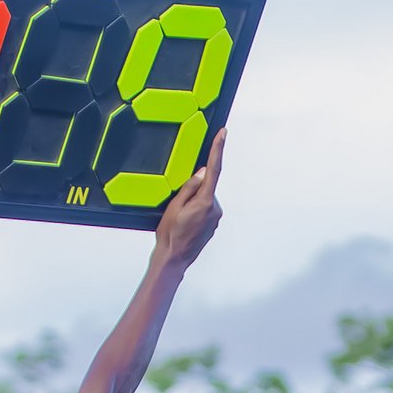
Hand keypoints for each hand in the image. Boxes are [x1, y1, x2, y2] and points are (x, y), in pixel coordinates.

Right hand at [153, 127, 225, 269]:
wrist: (174, 259)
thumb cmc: (170, 235)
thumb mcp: (174, 206)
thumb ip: (190, 187)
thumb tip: (203, 172)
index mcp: (204, 202)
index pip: (214, 170)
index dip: (218, 149)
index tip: (223, 134)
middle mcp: (214, 209)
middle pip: (206, 187)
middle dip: (193, 190)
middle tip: (177, 207)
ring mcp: (215, 218)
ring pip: (205, 199)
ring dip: (193, 202)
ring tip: (179, 218)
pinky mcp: (213, 224)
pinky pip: (205, 209)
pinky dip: (195, 210)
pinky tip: (184, 223)